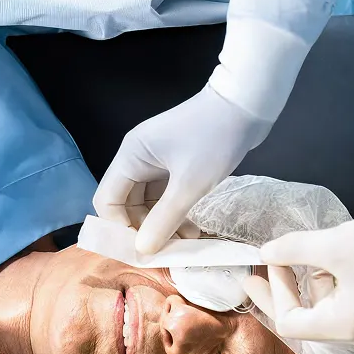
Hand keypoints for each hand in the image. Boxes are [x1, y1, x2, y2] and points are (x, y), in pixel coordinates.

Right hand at [93, 86, 270, 254]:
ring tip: (187, 241)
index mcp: (130, 157)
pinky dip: (174, 212)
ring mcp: (155, 159)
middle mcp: (136, 157)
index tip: (142, 249)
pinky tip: (192, 226)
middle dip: (144, 229)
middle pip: (126, 204)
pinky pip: (164, 194)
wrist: (247, 103)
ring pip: (147, 201)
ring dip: (162, 223)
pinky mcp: (174, 161)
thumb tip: (142, 250)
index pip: (107, 201)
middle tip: (168, 250)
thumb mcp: (190, 185)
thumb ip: (164, 220)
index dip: (119, 228)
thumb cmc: (215, 139)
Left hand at [242, 176, 353, 346]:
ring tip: (298, 259)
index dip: (273, 292)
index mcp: (344, 328)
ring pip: (323, 312)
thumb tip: (264, 253)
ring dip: (305, 288)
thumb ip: (293, 251)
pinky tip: (323, 264)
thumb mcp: (333, 245)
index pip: (291, 323)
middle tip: (256, 273)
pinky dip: (327, 287)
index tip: (265, 263)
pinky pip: (342, 305)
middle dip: (281, 294)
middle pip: (305, 322)